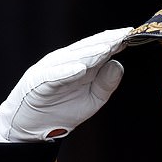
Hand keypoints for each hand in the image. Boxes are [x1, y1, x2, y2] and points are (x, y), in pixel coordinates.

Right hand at [0, 28, 132, 141]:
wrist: (30, 127)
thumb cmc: (60, 111)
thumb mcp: (92, 100)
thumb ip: (106, 84)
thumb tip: (119, 64)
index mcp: (78, 64)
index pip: (98, 48)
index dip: (114, 41)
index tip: (132, 34)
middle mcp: (64, 62)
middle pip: (87, 49)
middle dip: (106, 41)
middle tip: (124, 34)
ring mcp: (50, 71)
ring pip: (72, 59)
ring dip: (90, 53)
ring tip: (107, 48)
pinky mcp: (38, 84)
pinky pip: (53, 76)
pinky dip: (66, 72)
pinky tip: (80, 68)